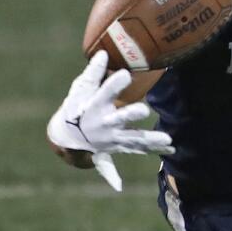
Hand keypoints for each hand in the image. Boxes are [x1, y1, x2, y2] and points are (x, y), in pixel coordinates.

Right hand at [46, 51, 173, 191]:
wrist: (62, 136)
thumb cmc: (75, 107)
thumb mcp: (80, 90)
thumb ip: (92, 74)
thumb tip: (104, 53)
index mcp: (94, 106)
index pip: (103, 92)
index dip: (113, 84)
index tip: (126, 73)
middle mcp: (102, 124)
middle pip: (119, 119)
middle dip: (130, 115)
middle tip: (145, 110)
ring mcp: (108, 140)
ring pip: (130, 141)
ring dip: (148, 143)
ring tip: (169, 141)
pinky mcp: (111, 150)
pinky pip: (115, 162)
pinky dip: (115, 174)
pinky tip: (134, 177)